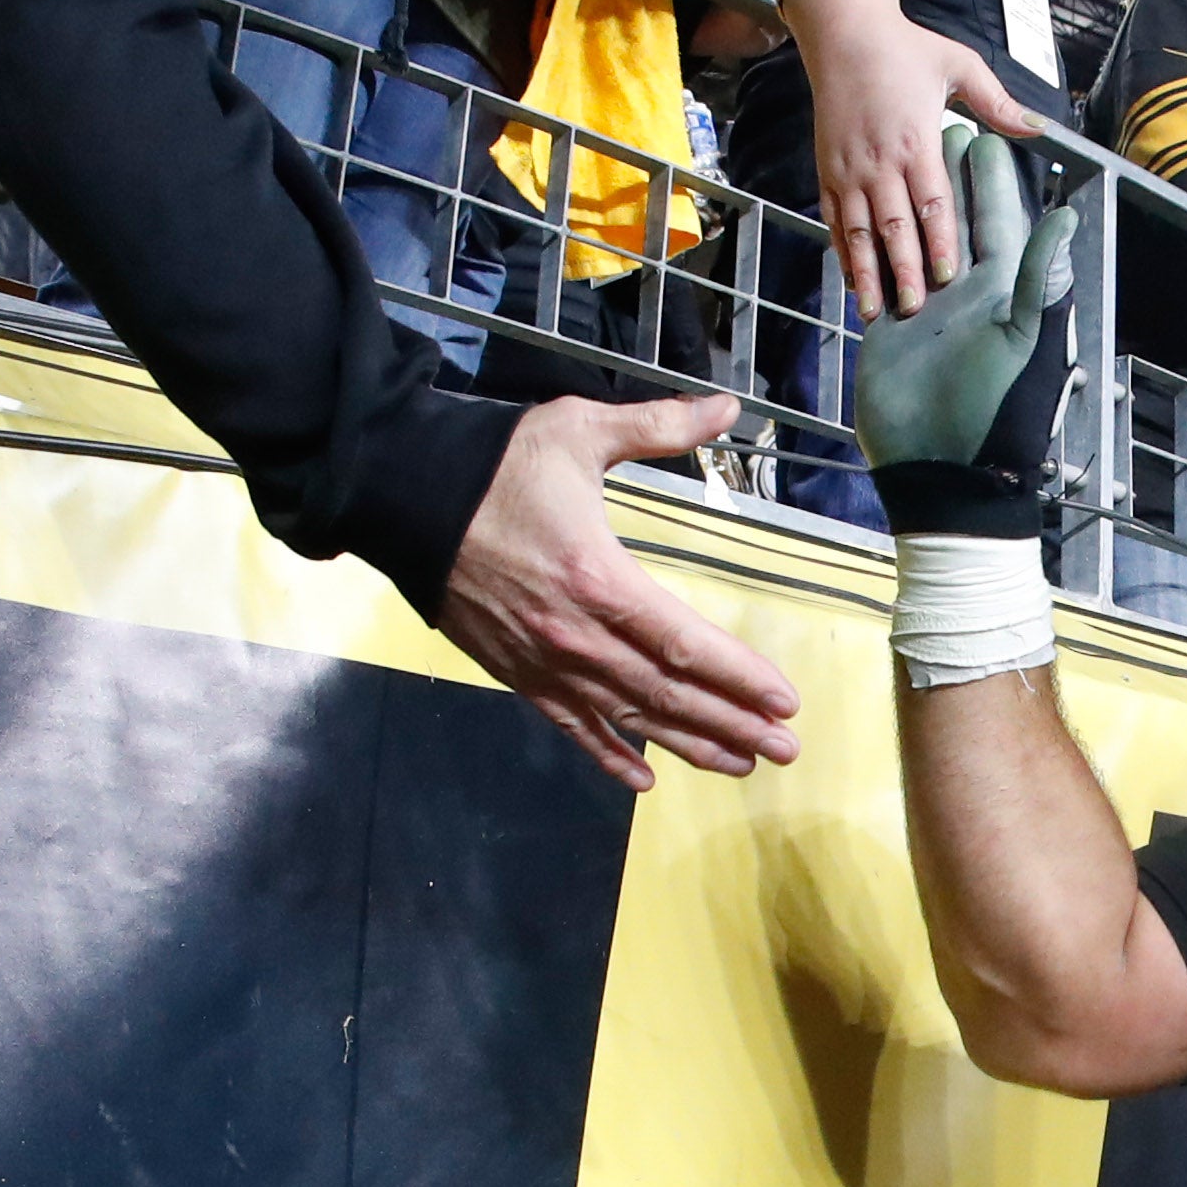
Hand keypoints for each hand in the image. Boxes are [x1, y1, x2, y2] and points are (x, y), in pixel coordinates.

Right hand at [436, 392, 802, 791]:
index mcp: (600, 579)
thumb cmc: (496, 465)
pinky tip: (644, 781)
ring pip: (628, 719)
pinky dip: (609, 756)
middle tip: (785, 751)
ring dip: (688, 744)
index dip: (740, 677)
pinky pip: (570, 725)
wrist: (401, 498)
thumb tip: (727, 406)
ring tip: (740, 765)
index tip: (785, 703)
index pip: (686, 643)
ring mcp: (544, 663)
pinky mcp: (515, 674)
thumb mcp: (578, 430)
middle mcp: (577, 636)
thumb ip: (659, 424)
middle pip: (667, 694)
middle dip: (732, 724)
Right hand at [782, 0, 1030, 320]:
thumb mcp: (960, 65)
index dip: (940, 240)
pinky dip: (841, 250)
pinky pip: (833, 219)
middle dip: (903, 271)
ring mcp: (848, 168)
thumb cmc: (906, 48)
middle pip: (894, 226)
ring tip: (871, 309)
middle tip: (914, 310)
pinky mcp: (826, 170)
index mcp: (916, 140)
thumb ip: (997, 102)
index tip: (949, 274)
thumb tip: (1039, 126)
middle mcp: (879, 160)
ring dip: (865, 273)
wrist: (843, 31)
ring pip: (858, 231)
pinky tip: (849, 277)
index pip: (931, 202)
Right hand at [855, 127, 1075, 497]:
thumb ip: (1038, 277)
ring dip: (902, 206)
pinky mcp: (887, 331)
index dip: (988, 178)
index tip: (978, 132)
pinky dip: (866, 254)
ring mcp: (923, 310)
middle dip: (943, 178)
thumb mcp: (1023, 339)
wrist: (943, 471)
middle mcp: (963, 294)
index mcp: (1000, 290)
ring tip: (888, 161)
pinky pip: (876, 280)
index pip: (995, 220)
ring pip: (911, 244)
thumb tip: (1065, 218)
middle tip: (930, 127)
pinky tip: (854, 222)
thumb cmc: (994, 411)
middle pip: (951, 222)